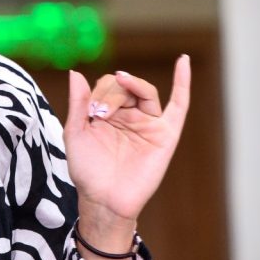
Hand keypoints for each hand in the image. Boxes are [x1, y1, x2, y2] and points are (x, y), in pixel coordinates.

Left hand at [64, 55, 190, 229]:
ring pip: (145, 91)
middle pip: (124, 87)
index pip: (106, 85)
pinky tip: (184, 61)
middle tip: (100, 113)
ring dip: (132, 85)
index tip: (90, 112)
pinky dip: (183, 82)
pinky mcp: (165, 134)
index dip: (98, 92)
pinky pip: (179, 105)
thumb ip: (78, 103)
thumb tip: (75, 72)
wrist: (103, 199)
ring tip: (121, 84)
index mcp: (107, 112)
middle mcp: (128, 115)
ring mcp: (148, 123)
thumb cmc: (88, 169)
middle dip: (111, 93)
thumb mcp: (76, 132)